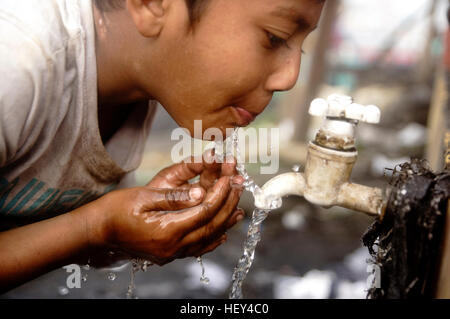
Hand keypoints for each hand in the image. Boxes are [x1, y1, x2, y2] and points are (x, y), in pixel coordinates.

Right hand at [85, 151, 244, 265]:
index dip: (220, 193)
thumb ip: (174, 196)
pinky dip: (213, 240)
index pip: (205, 210)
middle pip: (211, 225)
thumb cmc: (116, 210)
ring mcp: (171, 253)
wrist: (97, 232)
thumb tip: (200, 192)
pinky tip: (222, 234)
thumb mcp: (144, 196)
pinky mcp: (168, 254)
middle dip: (228, 204)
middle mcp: (173, 246)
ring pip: (208, 239)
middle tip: (239, 186)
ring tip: (240, 209)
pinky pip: (197, 249)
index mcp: (168, 230)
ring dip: (225, 222)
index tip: (229, 177)